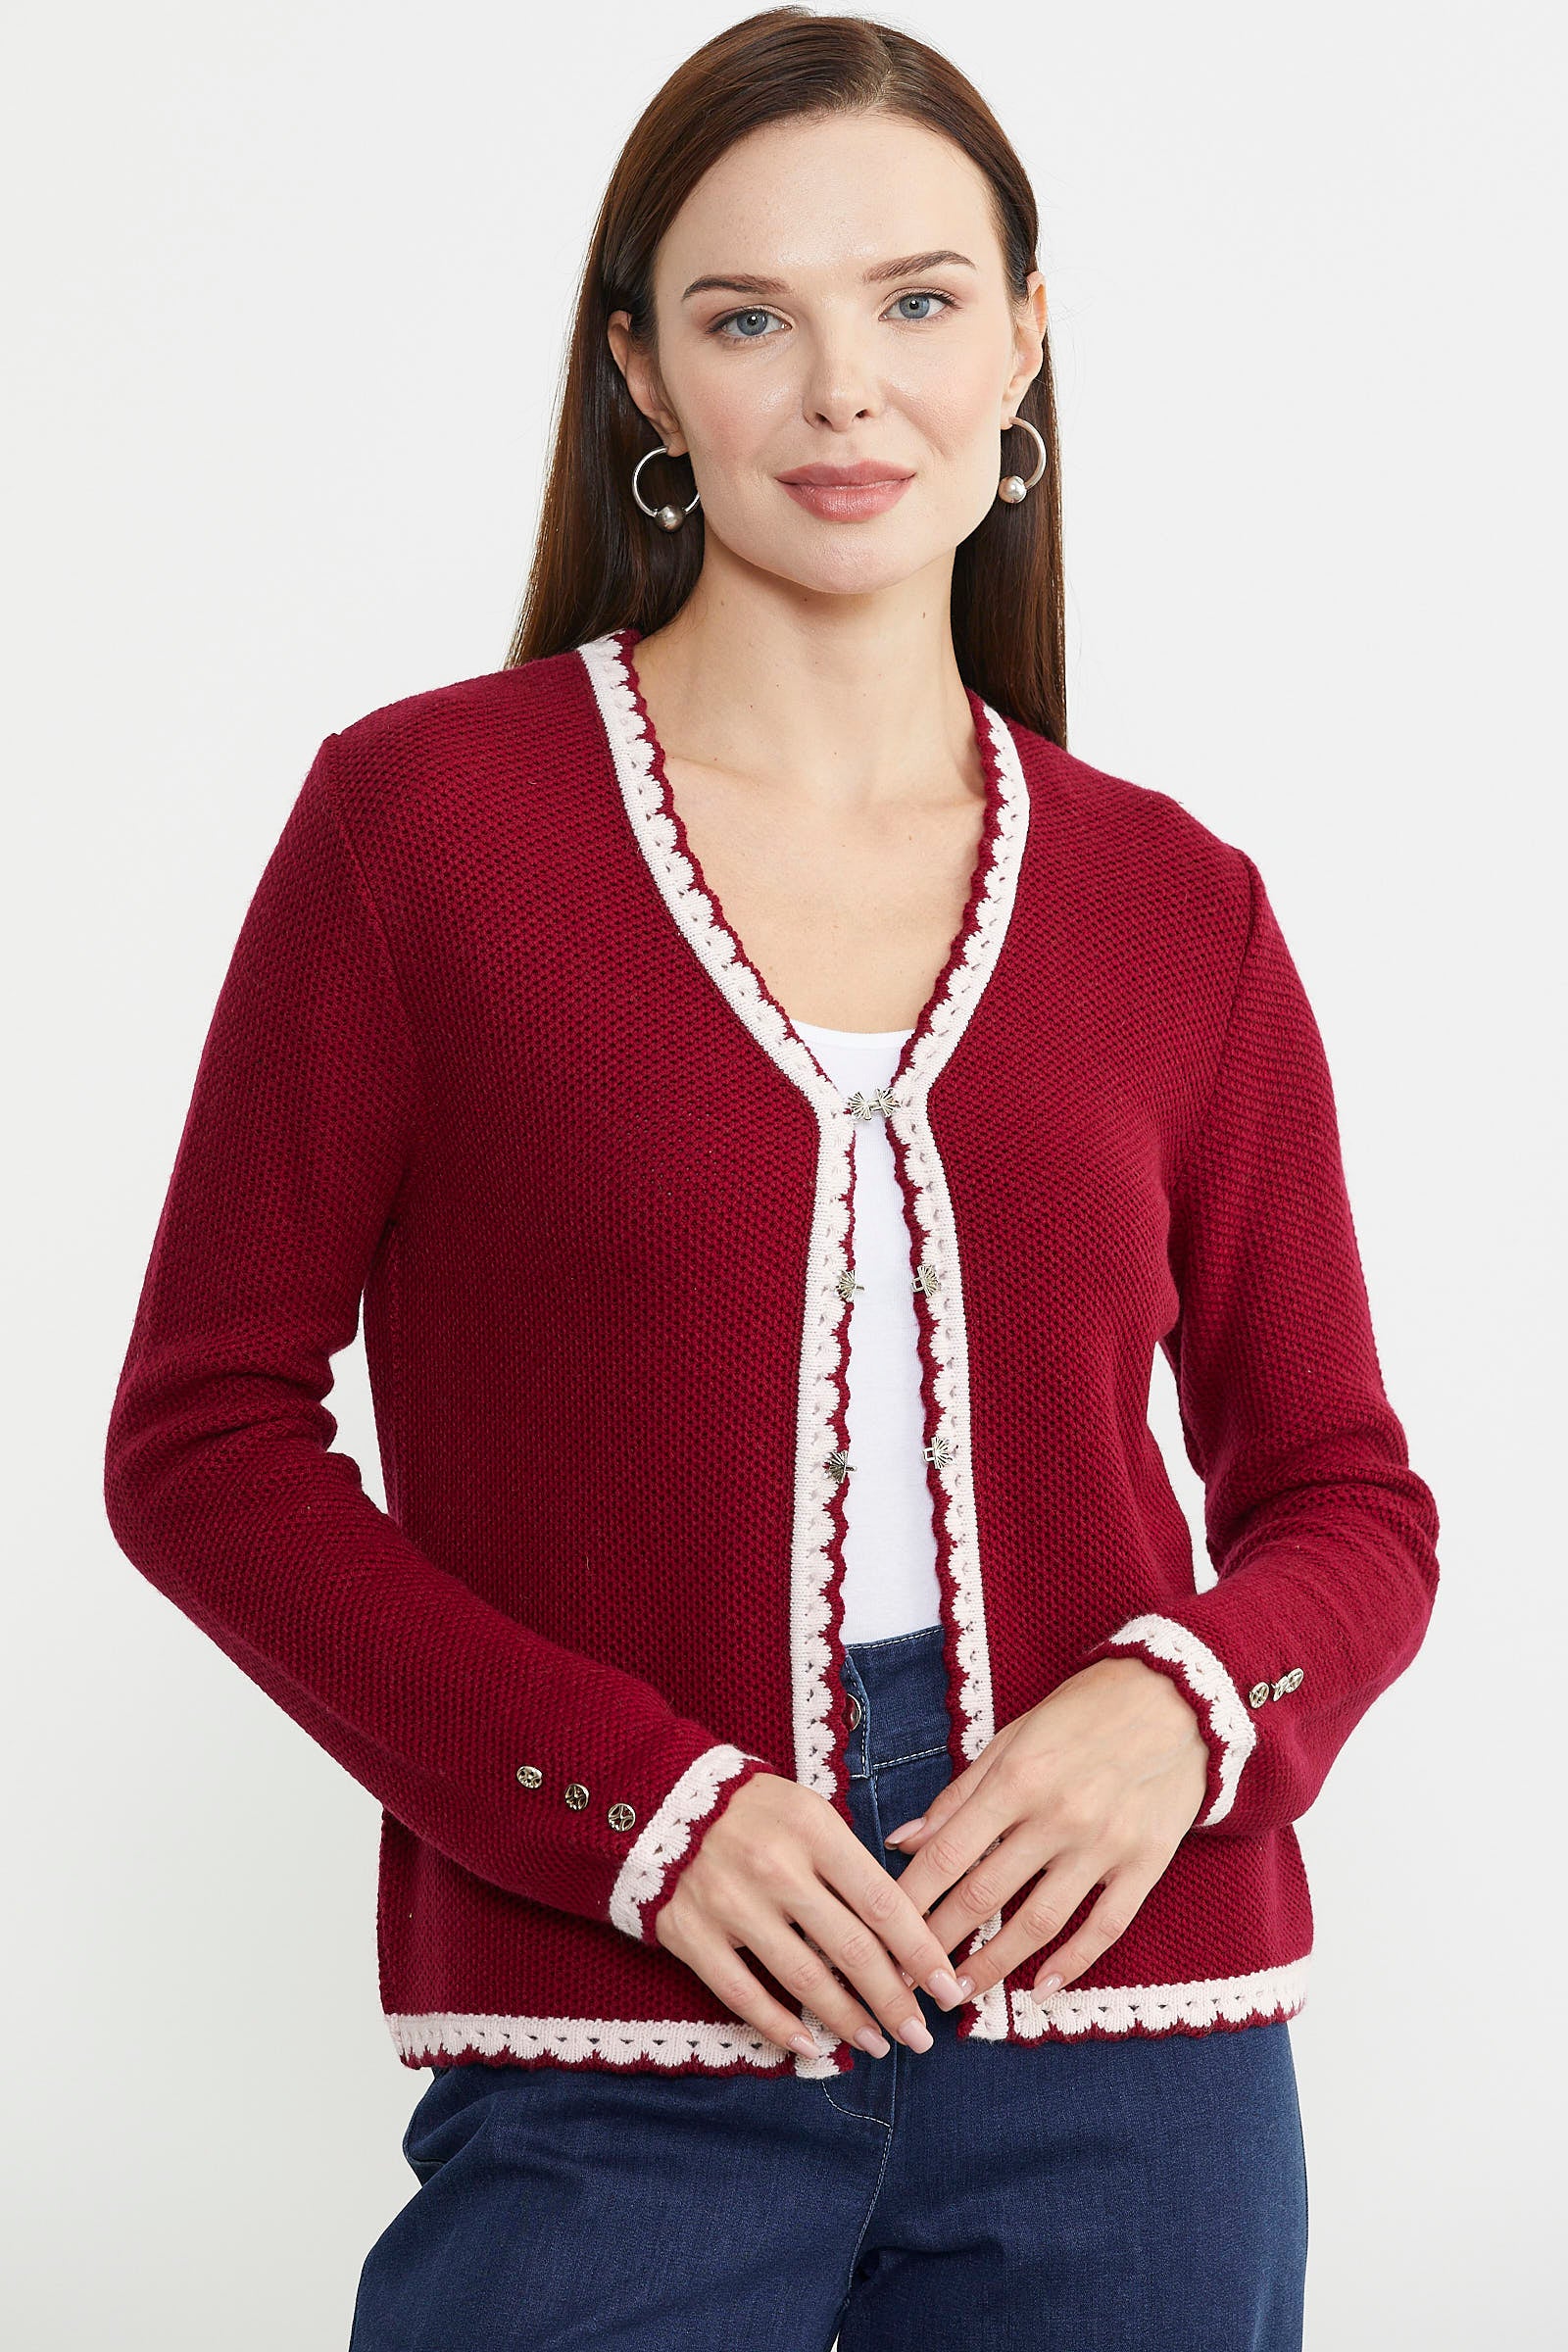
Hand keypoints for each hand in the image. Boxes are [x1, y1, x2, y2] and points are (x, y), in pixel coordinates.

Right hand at [652, 1771, 974, 2059]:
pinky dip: (779, 2026)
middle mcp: (773, 1866)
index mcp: (812, 1828)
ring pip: (803, 1977)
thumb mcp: (807, 1810)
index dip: (920, 1951)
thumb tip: (904, 1933)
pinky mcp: (691, 1933)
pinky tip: (811, 2046)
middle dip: (894, 1998)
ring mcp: (729, 1902)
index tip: (949, 1987)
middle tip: (921, 2034)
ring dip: (847, 2019)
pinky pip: (743, 1993)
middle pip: (850, 1947)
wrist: (660, 1800)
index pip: (880, 1901)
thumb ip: (849, 1862)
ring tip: (878, 2043)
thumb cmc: (754, 1811)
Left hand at [882, 1657, 1208, 2004]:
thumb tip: (904, 1840)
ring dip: (994, 1964)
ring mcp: (1105, 1844)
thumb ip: (960, 1794)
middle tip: (910, 1978)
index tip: (883, 1931)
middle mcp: (1058, 1815)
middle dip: (939, 1942)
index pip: (947, 1853)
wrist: (1176, 1697)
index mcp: (1017, 1779)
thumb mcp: (1013, 1738)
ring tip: (960, 1993)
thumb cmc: (1083, 1712)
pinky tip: (1039, 1989)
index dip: (911, 1900)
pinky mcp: (1146, 1862)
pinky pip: (1105, 1926)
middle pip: (984, 1894)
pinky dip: (1072, 1963)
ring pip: (1039, 1921)